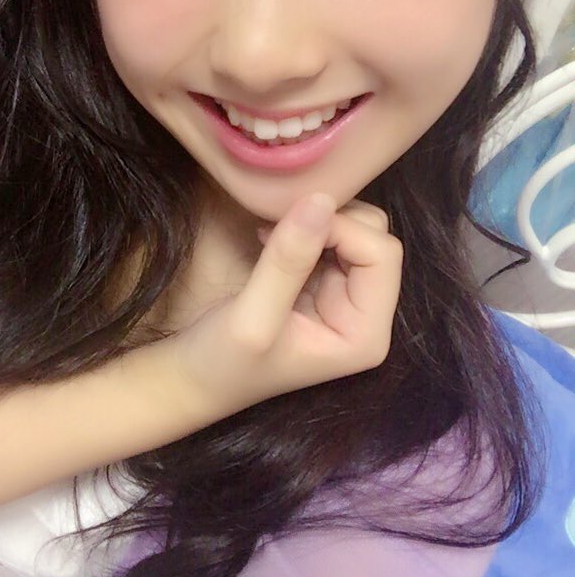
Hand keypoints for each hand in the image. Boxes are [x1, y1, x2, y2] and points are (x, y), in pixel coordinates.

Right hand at [170, 193, 403, 419]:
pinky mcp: (323, 284)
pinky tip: (270, 238)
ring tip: (270, 236)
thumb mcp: (252, 317)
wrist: (194, 379)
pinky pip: (331, 236)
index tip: (284, 227)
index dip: (340, 229)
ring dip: (314, 222)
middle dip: (329, 223)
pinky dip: (303, 226)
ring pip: (356, 230)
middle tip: (276, 230)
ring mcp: (346, 297)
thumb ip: (288, 261)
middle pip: (375, 237)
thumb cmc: (222, 362)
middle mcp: (366, 314)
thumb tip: (321, 198)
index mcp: (365, 334)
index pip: (382, 255)